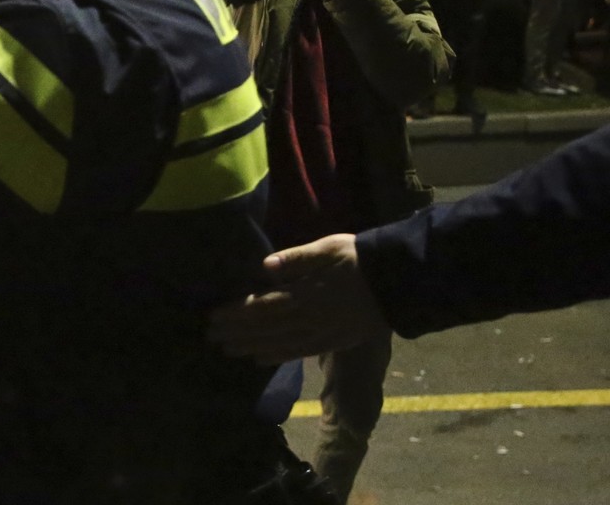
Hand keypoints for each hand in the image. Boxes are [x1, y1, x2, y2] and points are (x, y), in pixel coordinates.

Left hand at [207, 234, 387, 364]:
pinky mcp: (332, 341)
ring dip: (251, 347)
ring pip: (279, 343)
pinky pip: (299, 352)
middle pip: (265, 328)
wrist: (397, 281)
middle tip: (211, 336)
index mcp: (305, 294)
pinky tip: (260, 359)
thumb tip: (265, 266)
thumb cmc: (359, 258)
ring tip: (228, 350)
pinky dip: (278, 357)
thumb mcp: (327, 249)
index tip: (213, 316)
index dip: (236, 313)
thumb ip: (296, 259)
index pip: (261, 306)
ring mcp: (321, 333)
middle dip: (236, 332)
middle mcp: (309, 318)